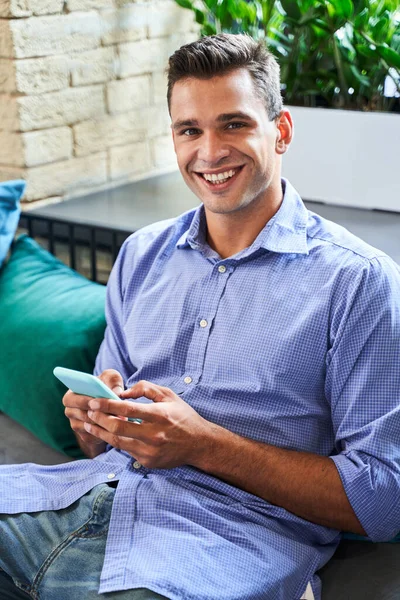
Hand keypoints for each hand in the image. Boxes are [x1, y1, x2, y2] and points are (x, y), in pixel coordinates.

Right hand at [63, 369, 123, 456]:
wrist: (111, 404)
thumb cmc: (107, 386)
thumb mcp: (110, 379)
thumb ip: (112, 381)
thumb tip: (117, 393)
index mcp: (71, 395)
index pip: (70, 399)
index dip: (83, 400)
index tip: (96, 400)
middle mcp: (70, 411)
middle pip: (80, 414)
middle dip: (97, 412)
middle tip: (112, 411)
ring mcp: (77, 425)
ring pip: (88, 426)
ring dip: (104, 422)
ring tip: (120, 418)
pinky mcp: (86, 437)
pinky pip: (94, 436)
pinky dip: (105, 432)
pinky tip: (117, 426)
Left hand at [83, 380, 210, 468]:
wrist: (199, 444)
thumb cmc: (183, 416)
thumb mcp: (169, 395)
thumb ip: (146, 389)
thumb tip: (124, 392)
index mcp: (159, 415)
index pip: (127, 409)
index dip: (107, 405)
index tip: (94, 401)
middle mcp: (154, 434)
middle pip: (117, 428)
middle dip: (99, 419)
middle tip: (88, 412)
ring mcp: (150, 450)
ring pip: (117, 442)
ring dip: (101, 432)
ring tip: (89, 424)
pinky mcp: (147, 461)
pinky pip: (126, 450)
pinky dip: (115, 441)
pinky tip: (107, 434)